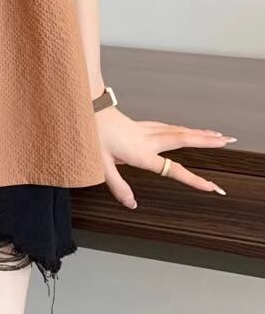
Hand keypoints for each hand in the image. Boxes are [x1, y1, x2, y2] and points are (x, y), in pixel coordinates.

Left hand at [94, 106, 236, 209]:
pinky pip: (165, 126)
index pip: (172, 170)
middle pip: (183, 139)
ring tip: (215, 134)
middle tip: (228, 140)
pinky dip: (179, 128)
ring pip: (177, 130)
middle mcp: (147, 140)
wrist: (84, 108)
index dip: (193, 180)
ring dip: (197, 132)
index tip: (212, 187)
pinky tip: (183, 128)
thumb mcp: (100, 165)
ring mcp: (143, 130)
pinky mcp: (138, 124)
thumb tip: (132, 204)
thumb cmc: (91, 134)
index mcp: (140, 153)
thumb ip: (117, 186)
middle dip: (207, 140)